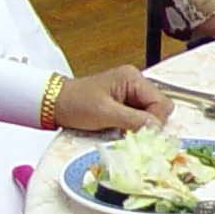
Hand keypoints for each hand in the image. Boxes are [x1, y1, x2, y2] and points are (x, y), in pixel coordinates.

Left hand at [52, 66, 170, 133]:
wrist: (53, 104)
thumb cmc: (75, 104)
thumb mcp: (104, 113)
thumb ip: (133, 120)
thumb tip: (156, 128)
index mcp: (133, 78)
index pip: (161, 103)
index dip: (154, 121)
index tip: (141, 134)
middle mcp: (135, 83)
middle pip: (158, 109)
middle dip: (148, 124)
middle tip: (130, 133)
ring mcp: (130, 93)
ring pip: (149, 115)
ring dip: (139, 127)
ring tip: (121, 130)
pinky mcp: (124, 103)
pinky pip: (138, 118)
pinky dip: (132, 127)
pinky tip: (119, 129)